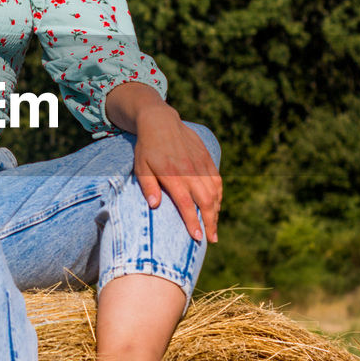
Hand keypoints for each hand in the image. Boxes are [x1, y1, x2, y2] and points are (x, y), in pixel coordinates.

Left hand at [132, 105, 222, 242]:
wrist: (160, 121)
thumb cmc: (147, 147)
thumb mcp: (141, 166)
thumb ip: (148, 186)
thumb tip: (154, 206)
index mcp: (172, 175)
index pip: (186, 204)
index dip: (193, 222)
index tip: (197, 237)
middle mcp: (190, 171)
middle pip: (206, 201)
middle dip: (210, 222)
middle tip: (211, 239)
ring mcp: (200, 164)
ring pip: (214, 192)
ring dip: (216, 211)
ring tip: (214, 227)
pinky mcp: (206, 158)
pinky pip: (217, 180)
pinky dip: (219, 195)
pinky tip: (217, 206)